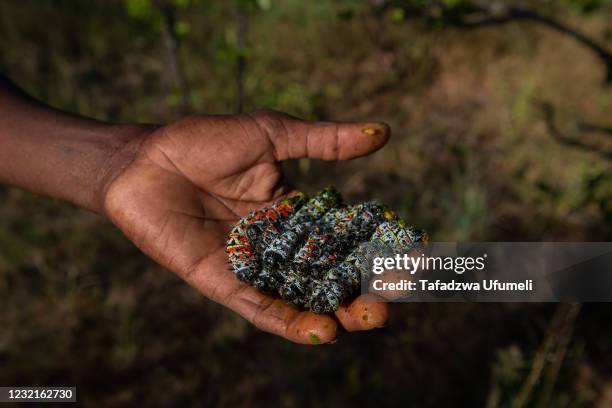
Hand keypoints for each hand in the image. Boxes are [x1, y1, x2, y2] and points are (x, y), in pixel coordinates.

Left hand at [103, 111, 391, 343]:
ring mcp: (254, 266)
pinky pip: (260, 308)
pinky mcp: (224, 282)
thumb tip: (383, 132)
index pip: (346, 237)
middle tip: (392, 298)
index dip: (376, 249)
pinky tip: (321, 330)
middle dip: (363, 290)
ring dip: (336, 312)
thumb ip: (324, 143)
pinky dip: (290, 322)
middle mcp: (279, 245)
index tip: (412, 256)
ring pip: (302, 298)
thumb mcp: (272, 135)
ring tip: (367, 318)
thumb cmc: (205, 141)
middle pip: (329, 275)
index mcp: (296, 212)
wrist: (144, 159)